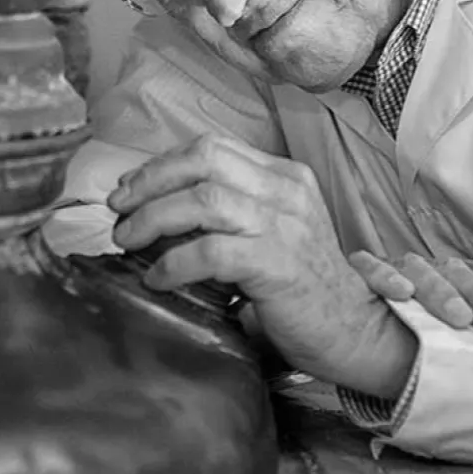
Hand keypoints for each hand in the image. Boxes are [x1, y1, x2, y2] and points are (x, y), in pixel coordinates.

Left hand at [106, 134, 417, 397]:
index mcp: (283, 175)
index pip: (213, 147)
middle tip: (119, 210)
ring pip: (202, 201)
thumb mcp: (274, 227)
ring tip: (128, 241)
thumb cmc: (303, 281)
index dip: (163, 164)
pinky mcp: (278, 264)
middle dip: (150, 181)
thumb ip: (233, 208)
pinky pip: (210, 252)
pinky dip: (173, 263)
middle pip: (203, 161)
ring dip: (152, 219)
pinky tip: (157, 278)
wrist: (353, 326)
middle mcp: (285, 190)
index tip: (129, 188)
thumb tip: (160, 205)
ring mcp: (284, 224)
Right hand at [348, 251, 472, 335]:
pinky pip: (371, 268)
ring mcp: (391, 269)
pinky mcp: (359, 272)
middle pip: (454, 272)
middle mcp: (422, 270)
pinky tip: (402, 293)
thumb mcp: (446, 342)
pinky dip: (386, 277)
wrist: (348, 340)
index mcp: (447, 277)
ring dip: (440, 291)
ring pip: (418, 269)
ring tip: (458, 317)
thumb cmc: (406, 343)